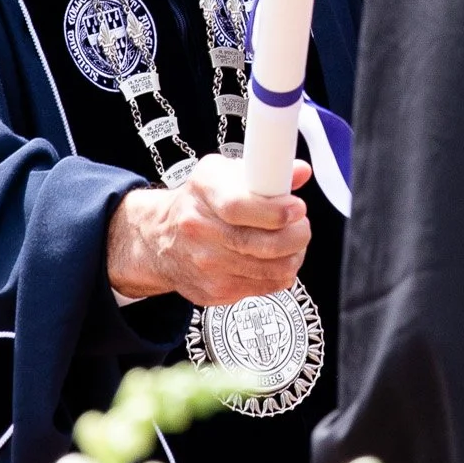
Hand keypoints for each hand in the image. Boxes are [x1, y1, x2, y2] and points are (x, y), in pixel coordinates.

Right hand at [106, 155, 310, 306]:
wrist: (162, 238)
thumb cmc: (201, 202)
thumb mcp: (225, 173)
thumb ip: (266, 171)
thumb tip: (301, 172)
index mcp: (203, 190)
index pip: (238, 206)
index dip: (275, 210)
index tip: (297, 208)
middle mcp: (198, 229)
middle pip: (260, 243)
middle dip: (296, 235)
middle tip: (301, 225)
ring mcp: (205, 265)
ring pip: (271, 269)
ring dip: (293, 255)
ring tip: (293, 242)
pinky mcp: (214, 291)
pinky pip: (265, 287)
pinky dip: (280, 273)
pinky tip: (275, 259)